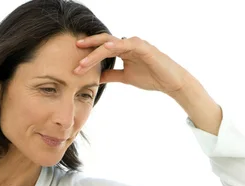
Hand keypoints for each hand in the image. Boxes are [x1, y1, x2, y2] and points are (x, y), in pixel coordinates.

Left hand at [74, 34, 190, 96]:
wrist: (170, 82)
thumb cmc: (150, 77)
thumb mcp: (125, 77)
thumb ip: (111, 75)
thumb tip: (95, 78)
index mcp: (123, 50)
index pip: (101, 49)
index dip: (88, 53)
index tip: (74, 61)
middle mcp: (127, 44)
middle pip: (103, 42)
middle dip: (88, 45)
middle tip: (74, 48)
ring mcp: (135, 44)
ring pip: (111, 44)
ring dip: (95, 53)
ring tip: (82, 62)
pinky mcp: (144, 47)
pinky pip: (127, 43)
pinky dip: (115, 45)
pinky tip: (105, 49)